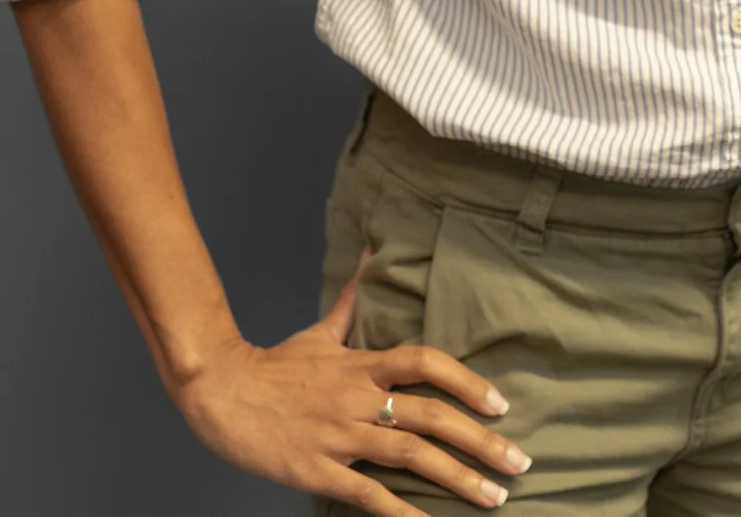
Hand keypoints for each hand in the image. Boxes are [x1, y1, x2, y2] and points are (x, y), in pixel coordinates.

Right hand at [175, 246, 531, 513]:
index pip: (426, 363)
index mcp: (362, 364)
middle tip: (520, 462)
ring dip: (458, 479)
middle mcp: (358, 399)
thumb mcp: (320, 330)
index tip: (500, 405)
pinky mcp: (318, 472)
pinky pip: (368, 497)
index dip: (467, 382)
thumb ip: (354, 300)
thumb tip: (373, 250)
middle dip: (481, 442)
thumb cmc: (275, 365)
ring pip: (410, 458)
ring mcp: (340, 437)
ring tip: (495, 497)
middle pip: (431, 417)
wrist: (220, 392)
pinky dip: (403, 515)